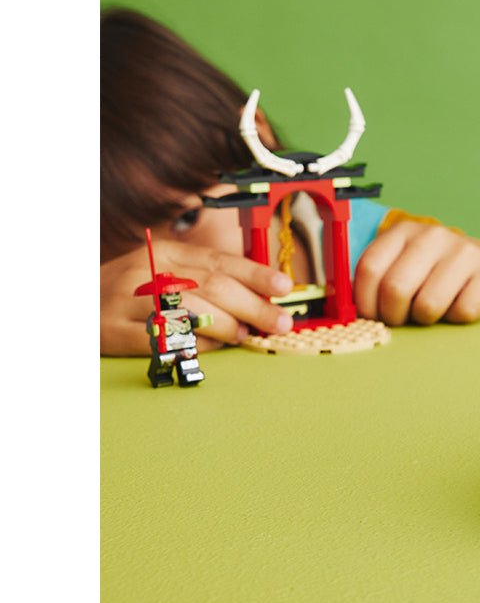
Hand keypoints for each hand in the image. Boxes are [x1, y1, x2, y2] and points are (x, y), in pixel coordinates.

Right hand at [101, 239, 294, 355]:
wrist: (71, 308)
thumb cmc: (127, 293)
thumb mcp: (161, 271)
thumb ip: (203, 277)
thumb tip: (257, 293)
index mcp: (163, 254)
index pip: (218, 261)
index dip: (255, 274)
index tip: (285, 287)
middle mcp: (147, 273)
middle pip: (211, 288)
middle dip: (254, 306)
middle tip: (280, 323)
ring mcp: (130, 303)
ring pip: (192, 313)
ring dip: (228, 326)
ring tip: (247, 335)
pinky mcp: (118, 333)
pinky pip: (167, 340)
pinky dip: (197, 345)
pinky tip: (215, 348)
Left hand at [353, 222, 479, 325]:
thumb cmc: (435, 275)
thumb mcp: (402, 266)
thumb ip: (374, 280)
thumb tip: (341, 308)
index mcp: (403, 232)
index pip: (369, 268)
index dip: (365, 302)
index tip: (373, 315)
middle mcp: (433, 235)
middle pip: (395, 289)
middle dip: (395, 315)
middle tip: (404, 317)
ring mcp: (464, 251)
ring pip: (428, 305)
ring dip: (428, 319)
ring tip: (434, 308)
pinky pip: (462, 312)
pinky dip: (457, 318)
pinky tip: (460, 304)